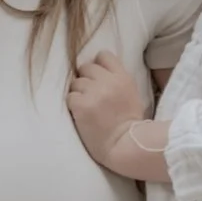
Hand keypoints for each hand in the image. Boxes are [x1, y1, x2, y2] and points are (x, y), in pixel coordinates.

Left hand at [68, 49, 150, 170]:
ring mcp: (94, 93)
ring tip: (86, 107)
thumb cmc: (129, 124)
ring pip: (75, 82)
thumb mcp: (131, 94)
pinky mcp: (81, 106)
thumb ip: (117, 80)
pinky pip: (70, 97)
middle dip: (86, 80)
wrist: (126, 145)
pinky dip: (73, 106)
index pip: (103, 55)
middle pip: (86, 67)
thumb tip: (100, 72)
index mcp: (123, 77)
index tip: (97, 77)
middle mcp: (108, 81)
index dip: (97, 65)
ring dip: (78, 93)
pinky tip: (81, 115)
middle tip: (90, 95)